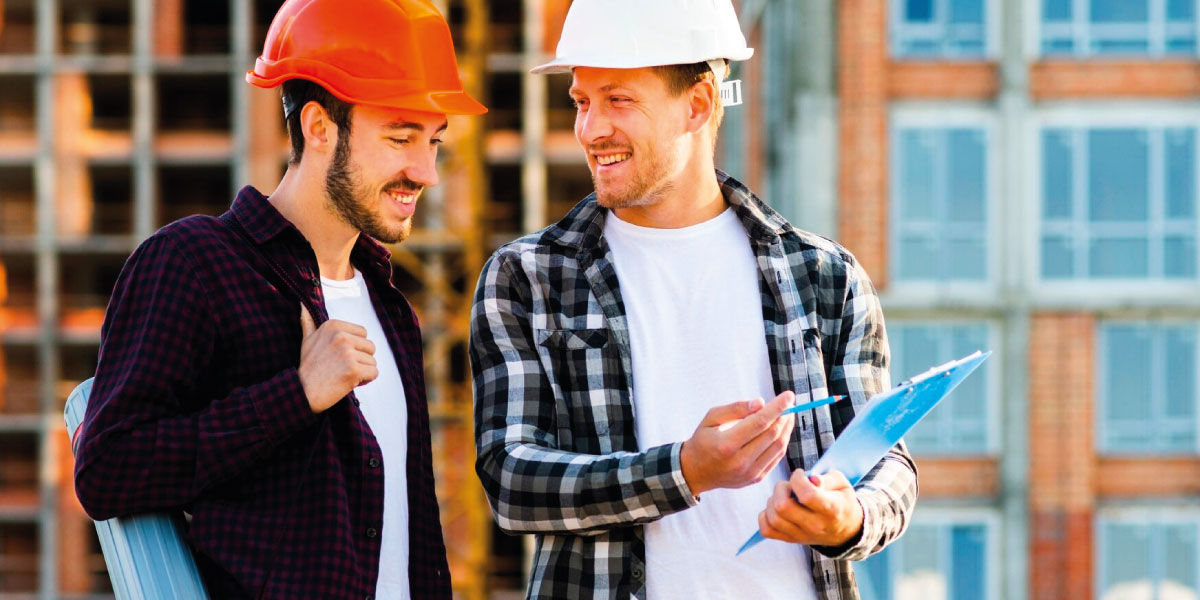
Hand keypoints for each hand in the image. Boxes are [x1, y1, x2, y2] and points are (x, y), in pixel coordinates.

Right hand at [297, 304, 377, 412]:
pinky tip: (349, 382)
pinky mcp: (354, 369)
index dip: (356, 347)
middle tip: (342, 368)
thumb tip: (303, 305)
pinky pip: (374, 373)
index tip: (340, 356)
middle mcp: (341, 336)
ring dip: (362, 371)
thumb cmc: (308, 368)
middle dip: (361, 359)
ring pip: (372, 361)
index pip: (363, 333)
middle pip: (370, 347)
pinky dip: (365, 380)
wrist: (303, 392)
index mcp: (333, 326)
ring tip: (343, 375)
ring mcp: (348, 353)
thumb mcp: (307, 340)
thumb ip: (309, 323)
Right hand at [679, 391, 795, 495]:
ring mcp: (749, 473)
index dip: (777, 407)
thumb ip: (736, 408)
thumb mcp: (711, 418)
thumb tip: (761, 402)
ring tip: (788, 415)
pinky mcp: (756, 478)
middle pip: (772, 434)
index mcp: (727, 444)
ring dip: (786, 429)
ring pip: (778, 447)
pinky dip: (782, 442)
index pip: (759, 422)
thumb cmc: (703, 440)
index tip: (789, 395)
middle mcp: (740, 461)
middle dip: (784, 416)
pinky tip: (781, 430)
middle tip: (789, 404)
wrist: (695, 472)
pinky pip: (776, 458)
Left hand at [757, 469, 863, 547]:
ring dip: (772, 501)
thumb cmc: (842, 501)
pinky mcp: (791, 540)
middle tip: (790, 486)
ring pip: (773, 518)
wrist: (846, 530)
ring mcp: (801, 535)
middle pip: (783, 507)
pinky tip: (776, 508)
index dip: (797, 479)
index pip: (807, 495)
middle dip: (781, 488)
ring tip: (784, 496)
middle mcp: (815, 526)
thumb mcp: (842, 484)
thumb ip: (827, 478)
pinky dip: (765, 516)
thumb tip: (812, 479)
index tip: (800, 474)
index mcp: (831, 510)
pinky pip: (767, 530)